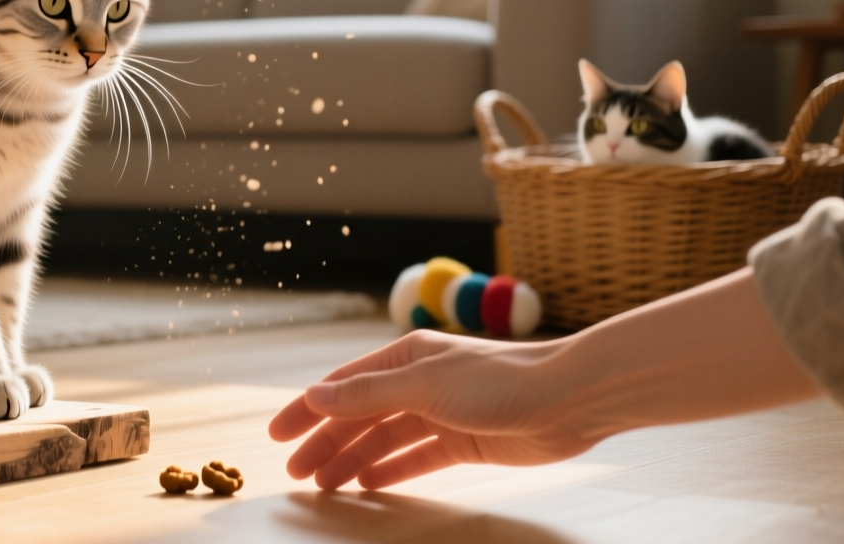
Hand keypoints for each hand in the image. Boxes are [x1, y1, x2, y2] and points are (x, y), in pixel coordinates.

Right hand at [269, 329, 595, 490]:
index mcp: (405, 357)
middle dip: (326, 443)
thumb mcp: (424, 384)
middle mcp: (419, 382)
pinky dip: (392, 471)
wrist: (567, 398)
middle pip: (360, 416)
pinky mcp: (464, 442)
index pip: (343, 385)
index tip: (276, 434)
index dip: (308, 409)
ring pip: (385, 440)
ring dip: (354, 461)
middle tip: (296, 474)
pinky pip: (417, 458)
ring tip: (325, 486)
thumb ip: (369, 394)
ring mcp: (441, 413)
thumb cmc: (497, 380)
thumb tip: (315, 396)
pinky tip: (369, 486)